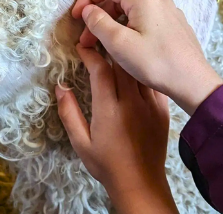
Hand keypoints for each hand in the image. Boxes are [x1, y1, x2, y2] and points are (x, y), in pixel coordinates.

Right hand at [56, 45, 177, 213]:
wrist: (141, 183)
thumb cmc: (107, 165)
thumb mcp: (80, 142)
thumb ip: (69, 113)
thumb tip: (60, 87)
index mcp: (109, 110)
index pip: (100, 70)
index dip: (90, 54)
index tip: (81, 48)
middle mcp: (131, 103)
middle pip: (122, 63)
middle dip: (109, 46)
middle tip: (99, 39)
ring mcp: (150, 105)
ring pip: (138, 69)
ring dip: (127, 56)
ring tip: (118, 48)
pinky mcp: (162, 109)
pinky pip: (152, 81)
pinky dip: (142, 71)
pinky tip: (137, 67)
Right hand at [71, 0, 222, 113]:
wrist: (194, 82)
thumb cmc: (156, 64)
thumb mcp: (119, 44)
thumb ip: (98, 23)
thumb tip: (88, 10)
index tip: (76, 18)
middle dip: (98, 15)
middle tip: (86, 40)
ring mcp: (168, 12)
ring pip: (131, 11)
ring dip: (113, 25)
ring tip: (103, 48)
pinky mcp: (174, 25)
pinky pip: (145, 20)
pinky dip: (129, 29)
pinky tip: (125, 49)